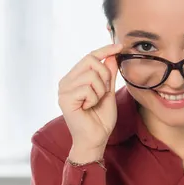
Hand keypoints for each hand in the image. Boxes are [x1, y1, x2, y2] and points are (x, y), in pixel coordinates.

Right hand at [57, 44, 122, 161]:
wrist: (96, 138)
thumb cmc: (101, 117)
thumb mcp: (108, 91)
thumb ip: (109, 74)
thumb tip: (112, 55)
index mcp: (75, 78)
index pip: (90, 56)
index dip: (105, 49)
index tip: (120, 46)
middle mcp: (66, 81)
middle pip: (90, 61)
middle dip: (105, 75)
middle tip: (104, 91)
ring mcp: (63, 89)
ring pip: (91, 75)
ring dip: (100, 90)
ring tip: (94, 102)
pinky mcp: (64, 98)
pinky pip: (87, 88)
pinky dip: (94, 98)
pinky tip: (88, 108)